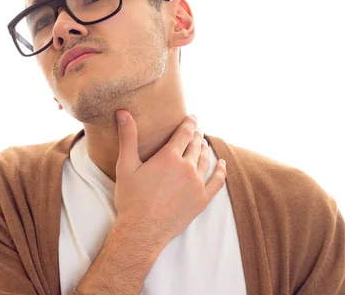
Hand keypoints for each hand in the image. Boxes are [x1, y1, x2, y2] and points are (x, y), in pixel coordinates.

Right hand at [113, 110, 226, 243]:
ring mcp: (197, 184)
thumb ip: (127, 138)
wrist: (142, 231)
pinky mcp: (202, 200)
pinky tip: (222, 164)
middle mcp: (187, 168)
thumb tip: (122, 113)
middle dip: (195, 135)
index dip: (189, 122)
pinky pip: (217, 181)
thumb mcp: (125, 166)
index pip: (184, 132)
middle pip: (196, 145)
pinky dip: (221, 171)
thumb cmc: (131, 199)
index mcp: (169, 157)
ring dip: (204, 149)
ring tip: (202, 144)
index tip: (192, 116)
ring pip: (205, 160)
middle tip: (195, 130)